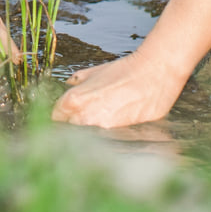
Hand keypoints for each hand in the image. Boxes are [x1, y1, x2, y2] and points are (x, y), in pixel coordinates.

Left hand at [51, 52, 189, 127]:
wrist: (154, 74)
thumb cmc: (125, 70)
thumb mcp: (95, 72)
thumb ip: (78, 80)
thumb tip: (68, 85)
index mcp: (74, 100)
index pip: (56, 117)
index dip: (60, 117)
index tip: (65, 117)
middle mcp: (84, 117)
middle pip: (69, 130)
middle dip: (73, 126)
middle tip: (82, 122)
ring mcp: (101, 129)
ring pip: (87, 137)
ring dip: (90, 134)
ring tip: (100, 126)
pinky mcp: (118, 135)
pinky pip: (105, 141)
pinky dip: (106, 138)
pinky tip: (113, 129)